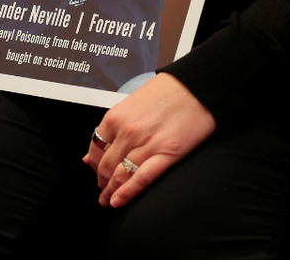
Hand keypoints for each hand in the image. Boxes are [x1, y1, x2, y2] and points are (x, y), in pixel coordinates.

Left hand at [83, 72, 214, 207]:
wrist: (196, 87)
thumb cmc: (167, 92)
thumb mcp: (131, 104)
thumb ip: (112, 127)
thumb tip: (93, 150)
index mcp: (115, 117)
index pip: (95, 148)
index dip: (93, 165)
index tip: (95, 171)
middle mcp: (127, 132)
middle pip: (105, 165)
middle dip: (101, 181)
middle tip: (102, 190)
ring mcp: (146, 144)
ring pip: (119, 175)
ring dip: (110, 191)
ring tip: (108, 200)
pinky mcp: (167, 154)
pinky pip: (141, 178)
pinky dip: (127, 193)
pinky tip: (119, 201)